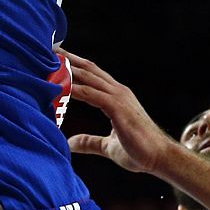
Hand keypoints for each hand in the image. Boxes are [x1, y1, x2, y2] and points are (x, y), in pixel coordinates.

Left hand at [63, 50, 176, 175]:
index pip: (93, 74)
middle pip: (89, 69)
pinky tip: (63, 87)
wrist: (160, 157)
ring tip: (51, 63)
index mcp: (117, 96)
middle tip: (50, 51)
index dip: (76, 65)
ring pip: (89, 77)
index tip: (58, 58)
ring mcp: (119, 97)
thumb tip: (70, 143)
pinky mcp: (118, 107)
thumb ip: (90, 141)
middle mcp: (118, 91)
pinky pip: (92, 94)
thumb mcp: (108, 145)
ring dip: (69, 70)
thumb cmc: (139, 151)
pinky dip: (76, 89)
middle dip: (69, 59)